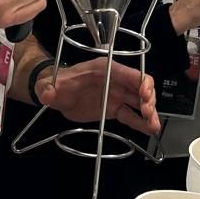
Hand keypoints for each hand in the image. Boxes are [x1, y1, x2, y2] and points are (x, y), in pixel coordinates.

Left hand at [35, 60, 159, 136]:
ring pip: (139, 103)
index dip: (140, 82)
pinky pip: (131, 115)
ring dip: (149, 113)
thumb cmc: (58, 84)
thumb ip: (49, 89)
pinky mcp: (115, 109)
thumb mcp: (52, 85)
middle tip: (147, 113)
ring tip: (153, 127)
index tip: (145, 94)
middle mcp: (115, 81)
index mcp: (105, 69)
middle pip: (139, 87)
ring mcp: (117, 95)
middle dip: (148, 99)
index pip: (128, 72)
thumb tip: (46, 93)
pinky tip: (149, 129)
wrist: (57, 95)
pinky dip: (141, 122)